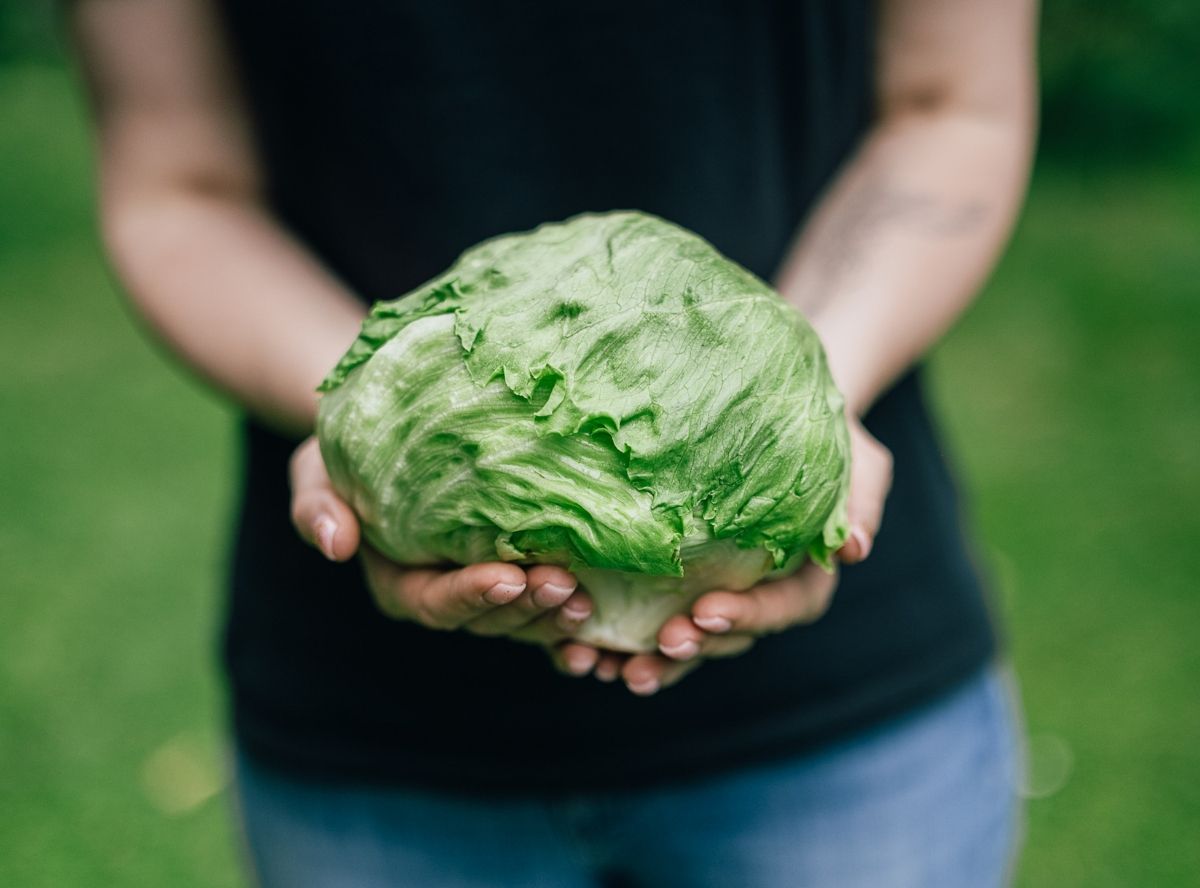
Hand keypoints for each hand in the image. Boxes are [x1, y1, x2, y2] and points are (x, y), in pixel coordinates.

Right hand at [288, 437, 595, 650]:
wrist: (392, 430)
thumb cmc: (347, 452)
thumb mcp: (315, 471)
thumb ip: (316, 506)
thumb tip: (335, 545)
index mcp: (401, 584)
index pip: (436, 603)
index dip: (472, 596)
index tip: (508, 576)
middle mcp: (446, 595)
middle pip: (490, 618)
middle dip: (527, 607)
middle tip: (566, 585)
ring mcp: (487, 589)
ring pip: (525, 617)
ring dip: (557, 613)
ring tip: (590, 597)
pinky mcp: (521, 572)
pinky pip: (548, 600)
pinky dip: (573, 609)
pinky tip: (605, 600)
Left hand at [568, 415, 892, 694]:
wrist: (775, 409)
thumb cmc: (824, 431)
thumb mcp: (856, 458)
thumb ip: (860, 500)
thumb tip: (856, 550)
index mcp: (806, 574)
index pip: (785, 606)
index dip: (749, 615)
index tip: (705, 612)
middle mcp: (760, 593)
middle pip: (731, 635)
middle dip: (697, 647)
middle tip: (660, 646)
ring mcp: (717, 591)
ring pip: (690, 639)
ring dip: (657, 661)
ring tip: (619, 670)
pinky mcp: (677, 581)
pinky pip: (649, 617)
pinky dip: (621, 638)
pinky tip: (585, 651)